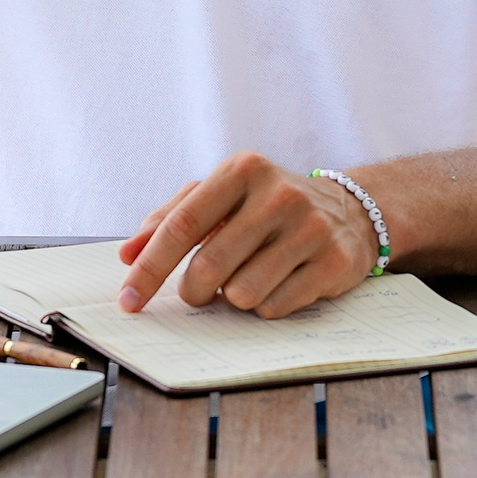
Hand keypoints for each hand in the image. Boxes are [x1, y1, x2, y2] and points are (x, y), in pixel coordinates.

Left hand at [116, 152, 379, 319]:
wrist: (348, 210)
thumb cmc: (266, 205)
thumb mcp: (220, 195)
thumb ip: (170, 218)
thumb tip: (128, 255)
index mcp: (242, 170)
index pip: (182, 225)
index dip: (150, 268)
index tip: (129, 300)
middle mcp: (278, 194)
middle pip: (209, 266)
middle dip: (193, 291)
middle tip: (198, 291)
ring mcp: (310, 228)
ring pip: (242, 294)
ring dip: (233, 297)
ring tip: (249, 276)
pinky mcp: (333, 262)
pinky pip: (275, 307)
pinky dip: (265, 305)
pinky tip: (279, 282)